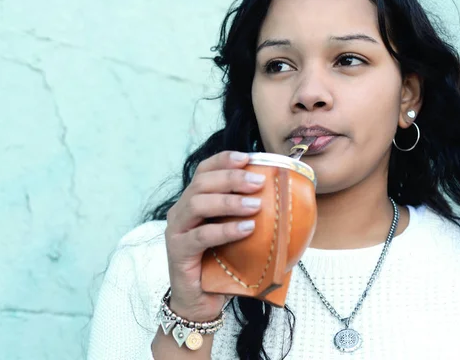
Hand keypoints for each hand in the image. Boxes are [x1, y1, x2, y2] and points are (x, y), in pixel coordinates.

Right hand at [165, 151, 265, 320]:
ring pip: (197, 204)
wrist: (200, 301)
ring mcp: (176, 231)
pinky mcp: (178, 251)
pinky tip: (247, 229)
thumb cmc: (220, 264)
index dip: (224, 160)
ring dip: (229, 202)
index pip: (204, 171)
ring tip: (256, 206)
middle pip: (202, 183)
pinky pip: (201, 235)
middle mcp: (180, 211)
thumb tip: (284, 199)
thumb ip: (247, 215)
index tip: (248, 158)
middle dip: (232, 178)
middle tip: (259, 182)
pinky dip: (225, 229)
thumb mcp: (235, 234)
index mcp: (193, 201)